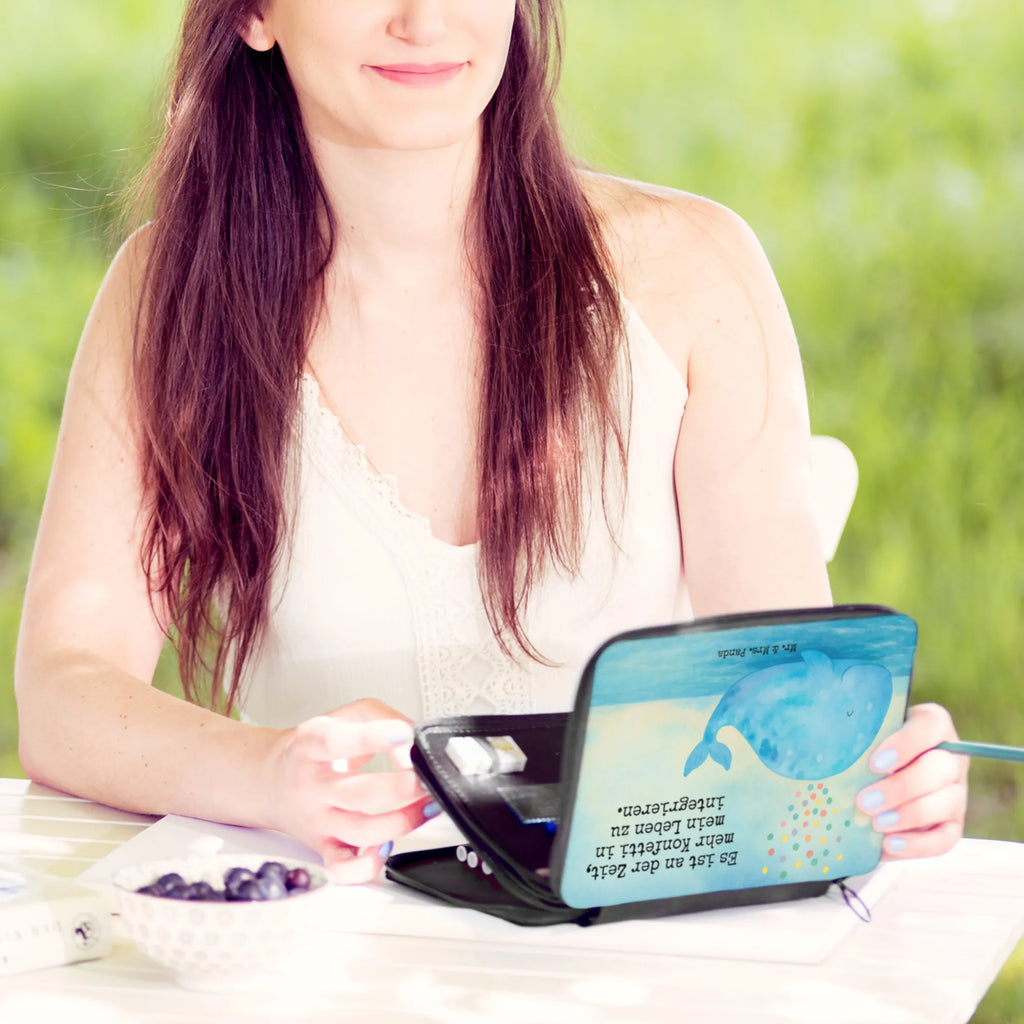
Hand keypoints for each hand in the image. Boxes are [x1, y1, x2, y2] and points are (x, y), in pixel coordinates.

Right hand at [267, 699, 436, 882]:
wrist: (272, 780)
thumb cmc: (315, 748)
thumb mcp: (344, 716)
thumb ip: (382, 718)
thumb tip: (412, 740)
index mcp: (310, 746)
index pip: (335, 742)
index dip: (373, 738)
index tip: (404, 735)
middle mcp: (311, 786)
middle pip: (357, 794)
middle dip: (401, 788)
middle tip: (425, 776)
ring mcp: (318, 820)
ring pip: (361, 832)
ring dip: (403, 821)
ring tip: (426, 804)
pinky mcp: (324, 847)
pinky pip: (344, 868)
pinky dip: (369, 865)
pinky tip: (388, 845)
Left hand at [857, 703, 967, 858]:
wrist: (870, 779)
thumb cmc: (864, 748)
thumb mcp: (863, 734)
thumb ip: (856, 733)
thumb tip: (825, 742)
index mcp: (932, 725)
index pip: (932, 724)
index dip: (906, 744)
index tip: (874, 764)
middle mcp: (950, 758)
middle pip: (940, 768)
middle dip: (901, 788)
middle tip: (864, 802)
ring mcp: (956, 793)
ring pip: (945, 803)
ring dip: (909, 816)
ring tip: (876, 824)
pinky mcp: (952, 824)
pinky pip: (946, 839)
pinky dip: (918, 844)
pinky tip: (889, 844)